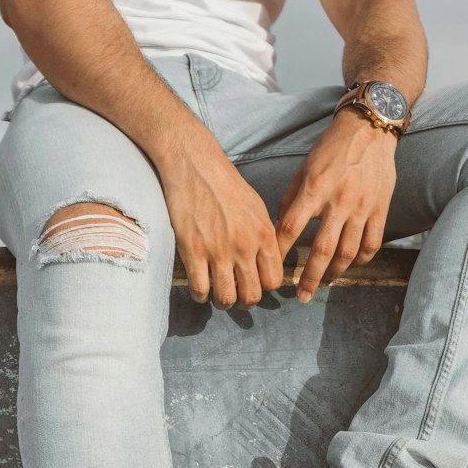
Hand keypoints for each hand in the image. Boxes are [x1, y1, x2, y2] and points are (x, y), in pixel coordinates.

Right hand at [157, 136, 283, 309]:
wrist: (194, 164)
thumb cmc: (225, 183)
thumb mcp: (256, 208)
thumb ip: (264, 236)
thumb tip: (267, 260)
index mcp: (264, 235)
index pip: (273, 281)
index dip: (263, 287)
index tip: (253, 283)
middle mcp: (245, 247)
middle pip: (252, 295)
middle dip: (243, 301)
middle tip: (235, 293)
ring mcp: (219, 251)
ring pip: (226, 299)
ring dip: (222, 302)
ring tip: (217, 293)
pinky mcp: (194, 251)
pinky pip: (200, 290)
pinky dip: (200, 296)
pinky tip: (200, 288)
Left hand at [275, 109, 397, 301]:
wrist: (370, 129)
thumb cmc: (331, 148)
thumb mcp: (304, 168)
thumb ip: (292, 199)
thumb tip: (279, 229)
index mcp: (315, 188)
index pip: (291, 228)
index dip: (280, 252)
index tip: (273, 270)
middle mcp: (339, 201)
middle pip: (321, 250)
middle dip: (309, 278)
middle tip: (301, 297)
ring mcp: (363, 207)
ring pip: (348, 252)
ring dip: (334, 274)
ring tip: (324, 284)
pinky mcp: (380, 209)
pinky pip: (372, 244)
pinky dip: (361, 260)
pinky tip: (350, 266)